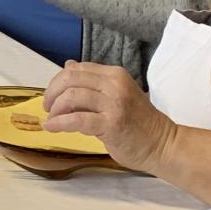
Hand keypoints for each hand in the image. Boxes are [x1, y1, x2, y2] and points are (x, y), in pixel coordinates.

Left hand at [44, 62, 178, 172]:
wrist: (162, 144)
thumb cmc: (137, 122)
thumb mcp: (114, 94)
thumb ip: (91, 83)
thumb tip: (68, 65)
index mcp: (114, 74)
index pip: (76, 69)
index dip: (57, 82)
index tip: (52, 96)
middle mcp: (114, 84)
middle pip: (70, 79)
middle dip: (51, 93)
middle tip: (48, 108)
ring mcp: (114, 103)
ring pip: (71, 97)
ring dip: (55, 109)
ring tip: (52, 119)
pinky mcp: (112, 123)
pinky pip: (77, 119)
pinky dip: (59, 123)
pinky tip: (52, 127)